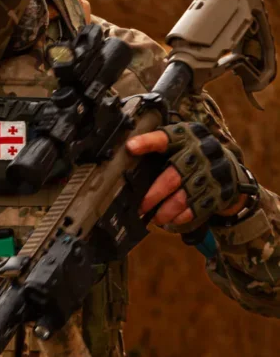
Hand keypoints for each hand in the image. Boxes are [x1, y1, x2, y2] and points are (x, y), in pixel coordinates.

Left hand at [126, 126, 245, 229]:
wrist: (228, 167)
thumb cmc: (192, 154)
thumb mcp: (179, 143)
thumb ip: (158, 151)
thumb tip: (127, 166)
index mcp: (186, 137)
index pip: (164, 138)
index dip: (147, 142)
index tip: (130, 147)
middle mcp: (201, 153)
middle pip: (172, 178)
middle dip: (153, 195)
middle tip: (140, 207)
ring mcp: (211, 174)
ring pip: (182, 198)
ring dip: (164, 212)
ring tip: (152, 217)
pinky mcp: (217, 193)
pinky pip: (195, 210)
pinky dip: (179, 217)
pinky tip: (169, 220)